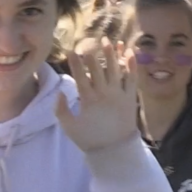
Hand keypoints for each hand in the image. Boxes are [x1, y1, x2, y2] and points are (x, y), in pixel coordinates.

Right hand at [56, 38, 138, 152]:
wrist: (115, 151)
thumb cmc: (90, 139)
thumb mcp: (70, 127)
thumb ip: (60, 110)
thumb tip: (59, 92)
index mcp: (88, 99)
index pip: (80, 76)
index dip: (75, 62)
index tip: (71, 51)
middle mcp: (104, 93)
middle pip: (97, 68)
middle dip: (92, 54)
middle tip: (89, 42)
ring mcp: (119, 93)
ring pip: (115, 69)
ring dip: (111, 54)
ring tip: (108, 41)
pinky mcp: (130, 97)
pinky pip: (132, 78)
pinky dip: (131, 65)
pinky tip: (129, 52)